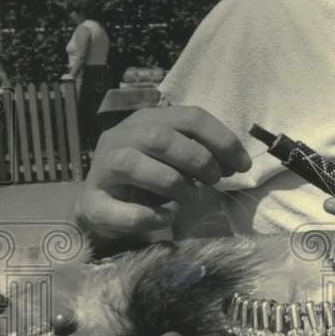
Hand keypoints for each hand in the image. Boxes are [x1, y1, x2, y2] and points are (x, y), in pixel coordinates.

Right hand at [74, 106, 251, 238]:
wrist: (104, 207)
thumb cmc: (150, 178)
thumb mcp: (178, 159)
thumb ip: (202, 154)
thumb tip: (237, 163)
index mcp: (148, 121)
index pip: (190, 117)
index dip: (222, 140)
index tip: (242, 164)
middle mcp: (121, 138)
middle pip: (160, 138)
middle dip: (198, 160)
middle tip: (214, 180)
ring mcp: (102, 169)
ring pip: (133, 165)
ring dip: (173, 184)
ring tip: (191, 198)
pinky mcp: (92, 203)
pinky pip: (119, 209)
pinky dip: (148, 216)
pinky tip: (166, 218)